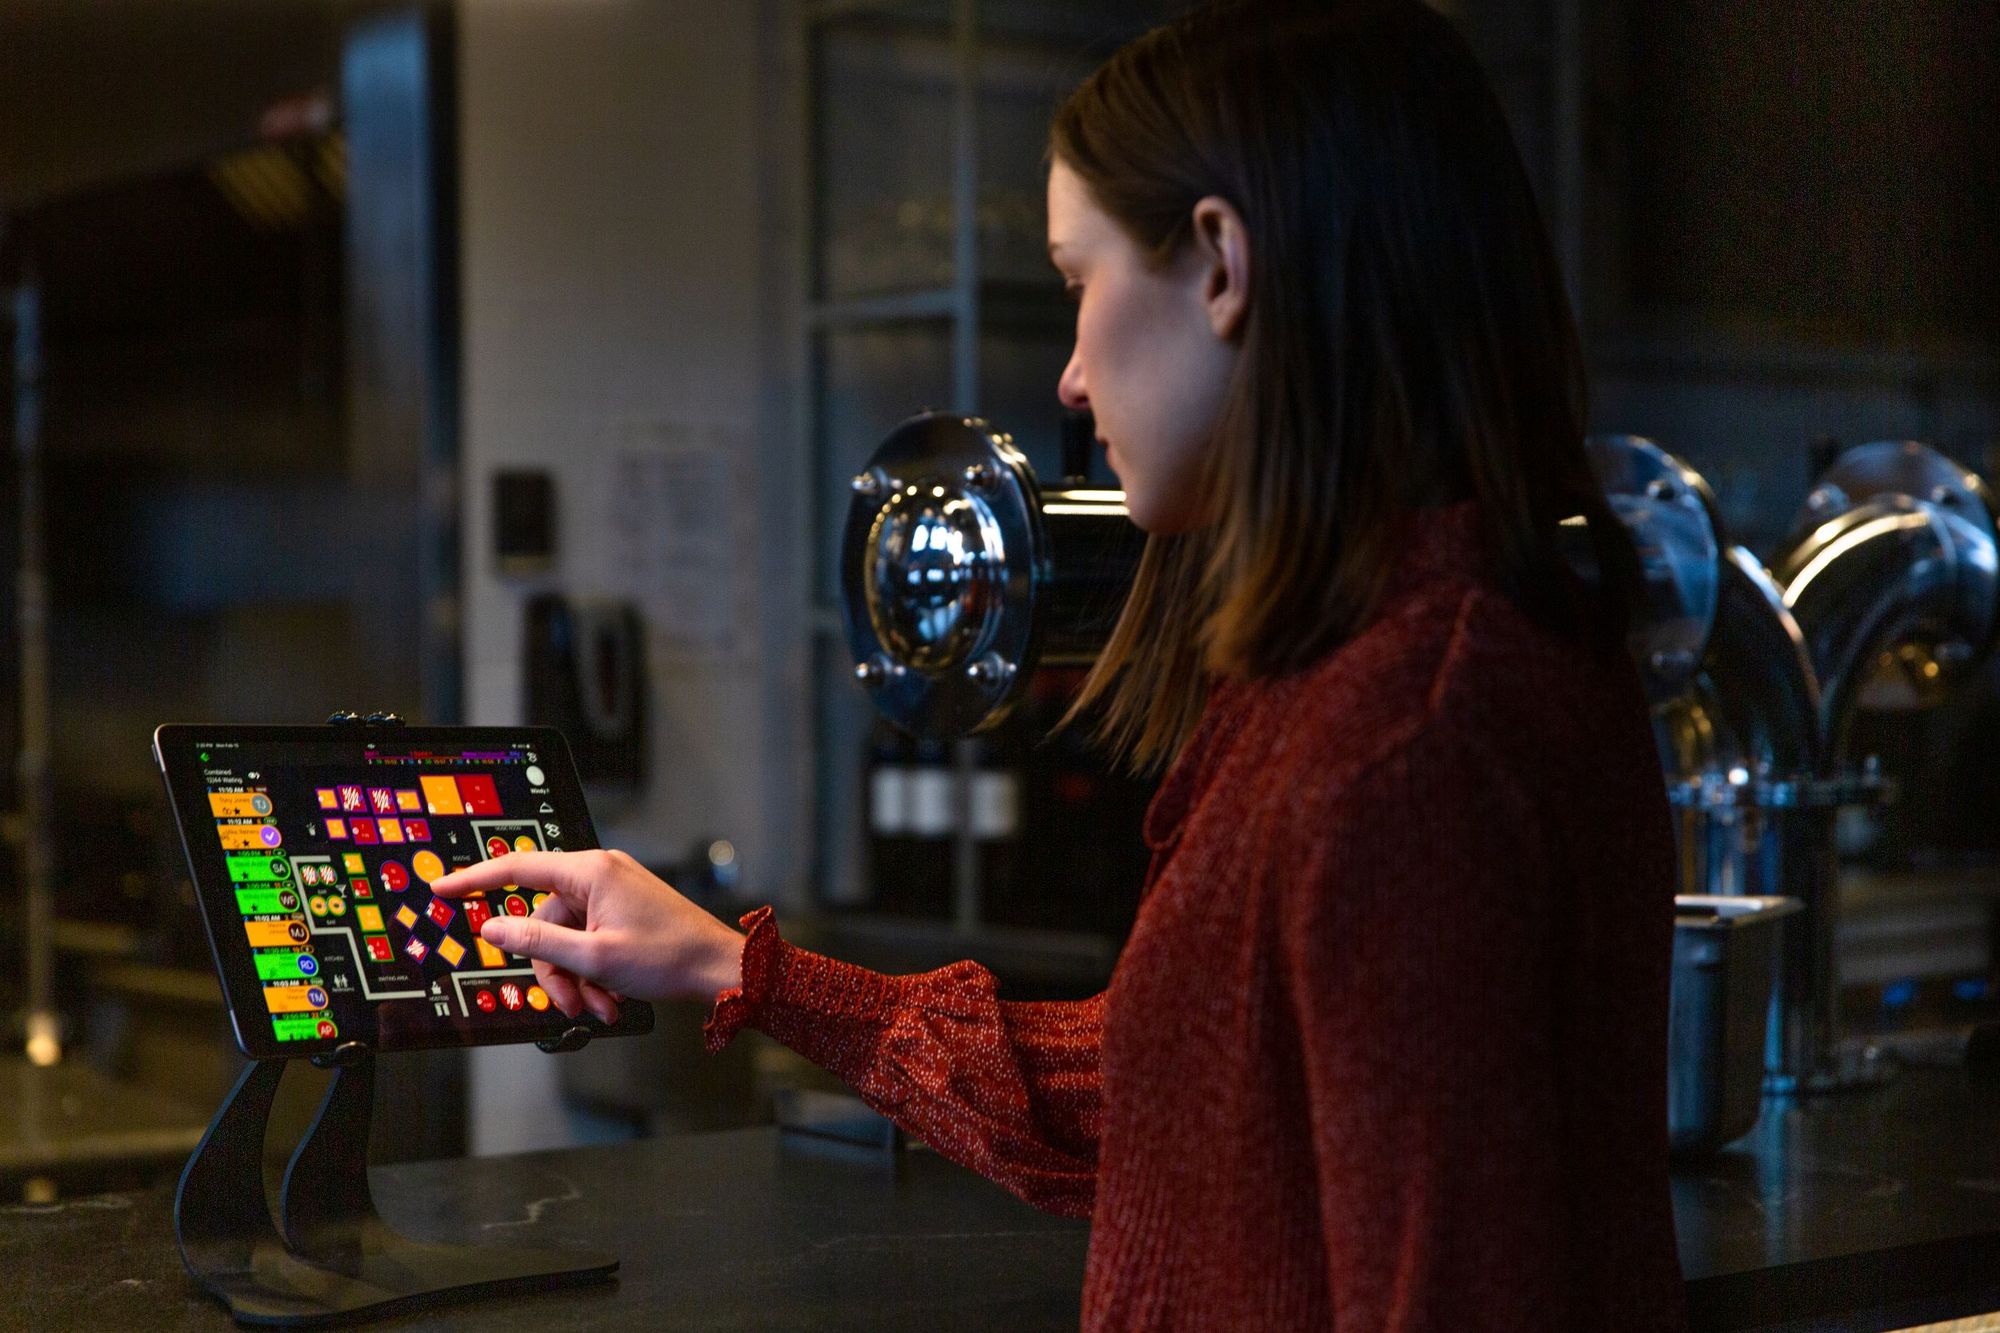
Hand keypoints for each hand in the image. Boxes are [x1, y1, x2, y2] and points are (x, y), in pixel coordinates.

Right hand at [430, 849, 743, 1022]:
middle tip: (571, 1001)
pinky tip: (613, 998)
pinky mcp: (623, 911)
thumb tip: (494, 927)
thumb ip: (538, 941)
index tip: (443, 887)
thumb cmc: (668, 956)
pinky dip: (595, 972)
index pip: (517, 867)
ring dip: (578, 978)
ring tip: (601, 1005)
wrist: (719, 968)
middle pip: (545, 921)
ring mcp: (613, 892)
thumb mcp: (593, 957)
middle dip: (554, 968)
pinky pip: (590, 941)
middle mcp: (600, 874)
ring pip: (567, 939)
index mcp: (590, 871)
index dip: (475, 879)